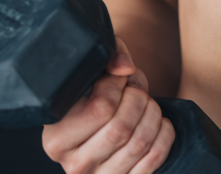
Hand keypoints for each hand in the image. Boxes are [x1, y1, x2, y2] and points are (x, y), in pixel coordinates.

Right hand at [42, 37, 174, 173]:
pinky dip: (164, 133)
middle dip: (138, 98)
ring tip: (146, 103)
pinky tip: (157, 121)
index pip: (100, 108)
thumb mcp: (94, 69)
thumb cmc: (95, 92)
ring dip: (152, 113)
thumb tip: (125, 68)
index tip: (119, 77)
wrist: (103, 122)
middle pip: (121, 127)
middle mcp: (74, 165)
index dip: (118, 84)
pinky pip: (155, 158)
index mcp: (56, 138)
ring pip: (139, 143)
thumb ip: (108, 57)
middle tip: (136, 89)